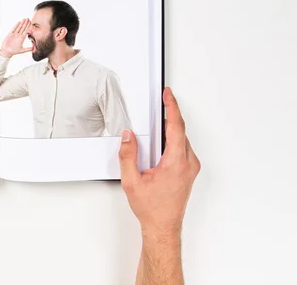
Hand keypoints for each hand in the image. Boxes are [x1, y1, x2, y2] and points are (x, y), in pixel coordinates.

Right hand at [0, 18, 33, 57]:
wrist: (7, 51)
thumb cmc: (14, 51)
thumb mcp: (22, 50)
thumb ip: (27, 49)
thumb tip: (33, 49)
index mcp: (22, 39)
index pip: (26, 31)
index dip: (28, 27)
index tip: (31, 23)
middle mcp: (18, 36)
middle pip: (23, 28)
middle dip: (26, 23)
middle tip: (28, 19)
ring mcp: (14, 34)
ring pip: (19, 27)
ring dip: (22, 23)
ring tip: (24, 19)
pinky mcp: (10, 34)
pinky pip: (13, 29)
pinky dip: (16, 26)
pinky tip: (19, 22)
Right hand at [118, 87, 199, 238]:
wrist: (163, 226)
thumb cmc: (152, 208)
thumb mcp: (132, 181)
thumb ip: (128, 156)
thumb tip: (128, 137)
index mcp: (176, 163)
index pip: (176, 127)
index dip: (172, 107)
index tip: (168, 95)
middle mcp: (188, 163)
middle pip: (180, 131)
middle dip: (169, 116)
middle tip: (161, 103)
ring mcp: (191, 168)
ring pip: (182, 140)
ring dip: (170, 130)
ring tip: (157, 124)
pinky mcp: (190, 171)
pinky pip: (183, 148)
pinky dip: (173, 140)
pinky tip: (162, 142)